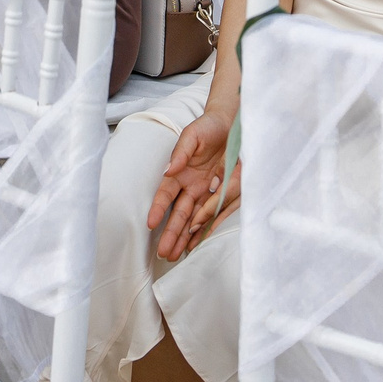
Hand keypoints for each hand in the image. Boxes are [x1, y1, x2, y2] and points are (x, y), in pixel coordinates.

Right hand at [147, 109, 239, 260]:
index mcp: (180, 172)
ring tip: (175, 256)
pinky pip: (212, 216)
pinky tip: (196, 245)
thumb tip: (169, 170)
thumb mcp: (192, 135)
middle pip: (179, 214)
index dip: (158, 208)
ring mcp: (205, 192)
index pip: (166, 194)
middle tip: (164, 252)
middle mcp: (191, 186)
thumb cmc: (208, 127)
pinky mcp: (220, 195)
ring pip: (193, 220)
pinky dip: (204, 231)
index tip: (151, 223)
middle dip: (171, 233)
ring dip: (184, 238)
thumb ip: (181, 152)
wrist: (232, 125)